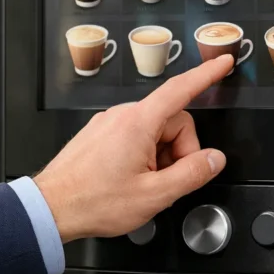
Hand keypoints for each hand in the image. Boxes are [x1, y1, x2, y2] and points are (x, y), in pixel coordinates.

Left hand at [34, 55, 234, 242]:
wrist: (50, 209)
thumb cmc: (94, 201)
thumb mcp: (154, 195)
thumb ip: (191, 174)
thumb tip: (214, 159)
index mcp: (138, 123)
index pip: (181, 90)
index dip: (206, 75)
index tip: (223, 63)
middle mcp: (122, 116)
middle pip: (172, 120)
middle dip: (180, 150)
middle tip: (167, 181)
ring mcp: (108, 124)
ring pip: (153, 131)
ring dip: (160, 156)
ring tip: (144, 185)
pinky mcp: (99, 135)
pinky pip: (134, 137)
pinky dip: (143, 156)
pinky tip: (131, 180)